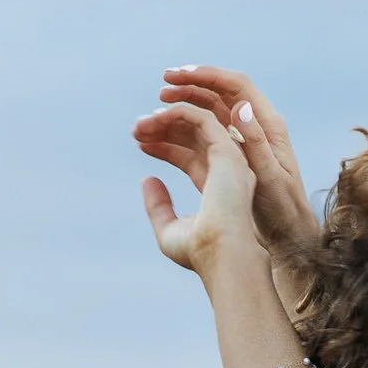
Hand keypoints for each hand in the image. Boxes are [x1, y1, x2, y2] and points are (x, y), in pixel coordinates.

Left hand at [137, 98, 263, 272]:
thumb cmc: (199, 251)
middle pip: (195, 136)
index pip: (192, 156)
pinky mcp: (227, 150)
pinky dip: (177, 113)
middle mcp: (229, 170)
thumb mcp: (169, 230)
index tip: (140, 145)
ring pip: (199, 122)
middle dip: (164, 128)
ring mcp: (232, 159)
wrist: (221, 254)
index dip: (165, 146)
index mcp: (220, 188)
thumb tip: (148, 180)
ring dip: (166, 118)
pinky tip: (154, 120)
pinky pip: (202, 117)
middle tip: (135, 129)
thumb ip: (158, 206)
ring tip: (139, 125)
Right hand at [144, 64, 316, 264]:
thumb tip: (238, 105)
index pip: (233, 86)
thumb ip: (255, 141)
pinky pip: (193, 148)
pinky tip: (148, 147)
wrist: (287, 237)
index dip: (205, 76)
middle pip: (213, 99)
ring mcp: (233, 146)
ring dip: (172, 121)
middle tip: (160, 92)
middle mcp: (248, 129)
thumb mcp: (271, 176)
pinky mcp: (220, 165)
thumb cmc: (284, 210)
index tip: (177, 75)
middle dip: (184, 92)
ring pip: (198, 123)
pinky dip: (171, 145)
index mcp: (266, 124)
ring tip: (143, 126)